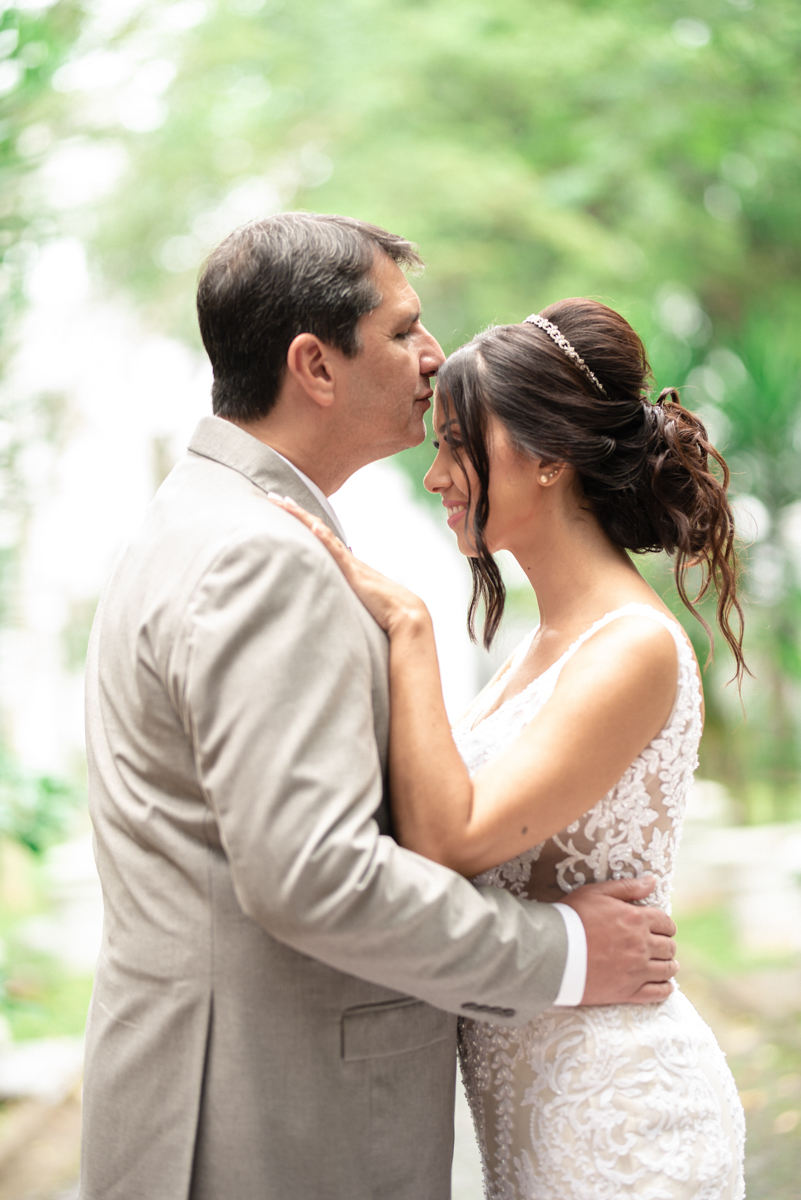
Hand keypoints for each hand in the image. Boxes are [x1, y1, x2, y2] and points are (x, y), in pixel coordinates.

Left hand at [267, 494, 428, 633]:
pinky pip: (338, 553)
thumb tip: (325, 591)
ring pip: (323, 534)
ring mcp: (349, 562)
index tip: (284, 506)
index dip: (301, 520)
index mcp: (343, 560)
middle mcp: (344, 555)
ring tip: (286, 504)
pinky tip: (314, 527)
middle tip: (274, 497)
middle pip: (316, 527)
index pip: (318, 534)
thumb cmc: (379, 607)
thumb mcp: (352, 595)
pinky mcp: (354, 573)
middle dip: (295, 512)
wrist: (403, 611)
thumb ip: (340, 589)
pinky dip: (326, 538)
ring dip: (304, 518)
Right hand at [562, 876, 677, 1004]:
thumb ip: (627, 887)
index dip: (666, 925)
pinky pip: (658, 993)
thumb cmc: (572, 917)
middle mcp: (642, 944)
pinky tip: (664, 985)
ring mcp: (637, 970)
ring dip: (669, 966)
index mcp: (637, 918)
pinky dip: (665, 988)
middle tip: (660, 947)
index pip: (666, 923)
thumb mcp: (596, 893)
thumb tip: (652, 881)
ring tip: (664, 965)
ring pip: (667, 969)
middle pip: (669, 947)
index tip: (661, 929)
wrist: (553, 951)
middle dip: (667, 945)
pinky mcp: (628, 991)